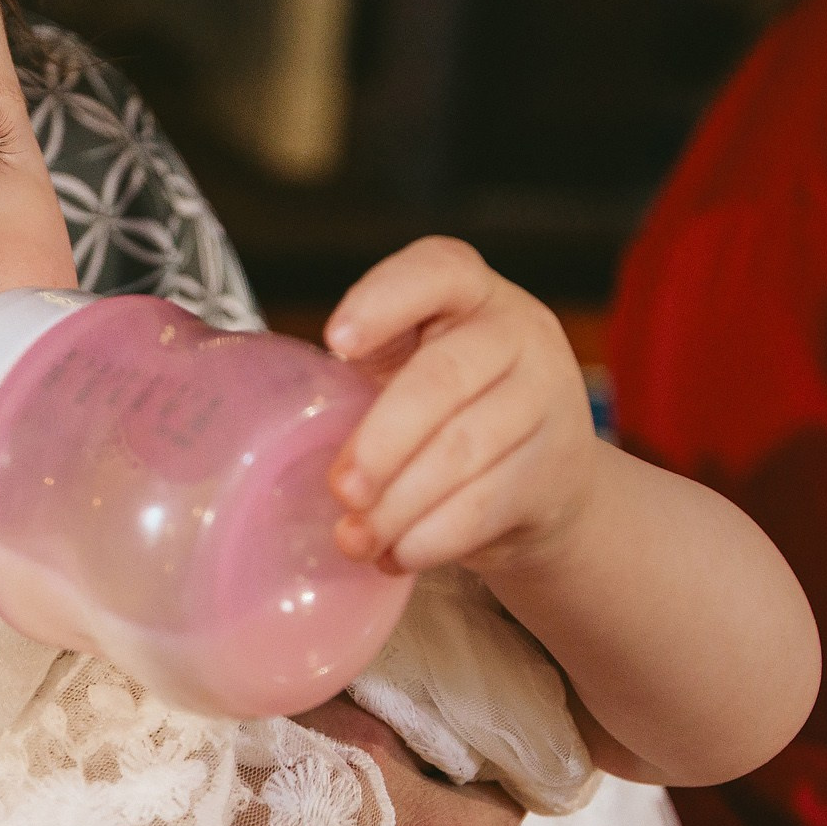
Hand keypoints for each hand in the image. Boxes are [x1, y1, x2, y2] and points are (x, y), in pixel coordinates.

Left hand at [323, 236, 598, 574]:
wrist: (547, 477)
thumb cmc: (453, 413)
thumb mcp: (410, 370)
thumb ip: (364, 372)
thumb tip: (271, 424)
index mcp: (470, 292)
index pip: (436, 270)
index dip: (382, 301)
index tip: (336, 345)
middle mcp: (519, 332)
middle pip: (444, 379)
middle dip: (381, 441)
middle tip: (341, 489)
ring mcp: (548, 397)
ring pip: (464, 451)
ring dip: (400, 504)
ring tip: (356, 538)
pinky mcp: (556, 466)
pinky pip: (487, 504)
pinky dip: (433, 537)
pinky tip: (398, 555)